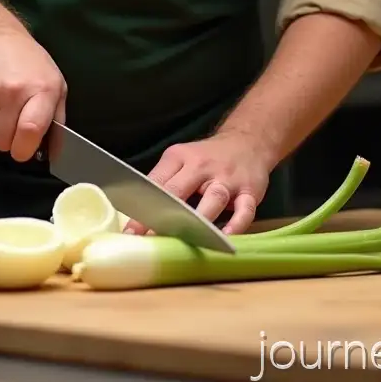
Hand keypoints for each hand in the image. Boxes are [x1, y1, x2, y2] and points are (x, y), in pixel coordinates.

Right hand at [0, 29, 65, 161]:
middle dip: (7, 140)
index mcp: (42, 90)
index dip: (25, 149)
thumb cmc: (29, 62)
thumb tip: (53, 155)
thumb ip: (56, 119)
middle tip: (11, 123)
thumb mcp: (54, 84)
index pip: (30, 131)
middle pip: (3, 141)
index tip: (24, 149)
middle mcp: (14, 92)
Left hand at [127, 130, 271, 235]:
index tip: (130, 233)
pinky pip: (245, 209)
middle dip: (164, 217)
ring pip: (213, 198)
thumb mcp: (181, 159)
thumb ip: (164, 182)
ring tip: (187, 240)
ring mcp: (227, 179)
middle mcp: (202, 167)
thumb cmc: (207, 158)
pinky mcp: (250, 191)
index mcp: (180, 158)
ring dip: (200, 220)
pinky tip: (226, 237)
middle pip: (179, 191)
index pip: (156, 185)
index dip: (142, 210)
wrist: (248, 141)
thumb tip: (139, 215)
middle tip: (150, 240)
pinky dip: (237, 223)